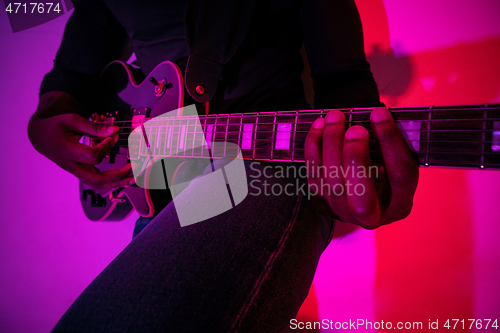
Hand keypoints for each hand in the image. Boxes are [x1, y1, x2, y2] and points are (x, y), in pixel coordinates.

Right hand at [28, 91, 133, 189]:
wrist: (40, 136)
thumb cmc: (56, 125)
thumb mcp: (72, 120)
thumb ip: (93, 127)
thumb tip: (115, 130)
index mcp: (68, 152)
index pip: (93, 156)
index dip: (106, 147)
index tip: (113, 136)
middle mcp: (72, 165)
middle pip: (96, 180)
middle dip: (117, 177)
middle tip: (134, 168)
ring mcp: (75, 171)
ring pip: (97, 184)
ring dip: (117, 183)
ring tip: (134, 177)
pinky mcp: (80, 171)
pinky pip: (96, 181)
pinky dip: (112, 181)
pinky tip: (126, 176)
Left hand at [304, 107, 418, 228]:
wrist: (363, 191)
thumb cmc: (385, 168)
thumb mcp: (396, 161)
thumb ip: (390, 145)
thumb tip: (376, 116)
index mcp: (400, 206)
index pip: (401, 175)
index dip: (390, 142)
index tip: (380, 113)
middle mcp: (372, 216)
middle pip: (361, 192)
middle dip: (356, 157)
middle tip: (355, 128)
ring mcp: (343, 212)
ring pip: (332, 182)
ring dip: (332, 145)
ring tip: (335, 118)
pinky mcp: (322, 202)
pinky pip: (313, 175)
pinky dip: (314, 149)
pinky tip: (319, 127)